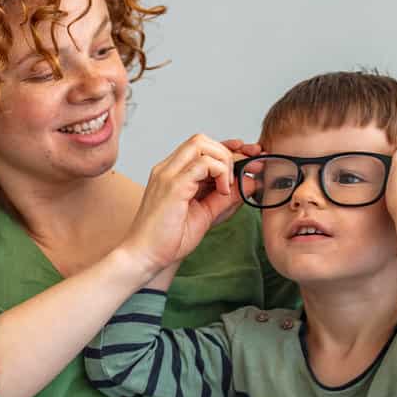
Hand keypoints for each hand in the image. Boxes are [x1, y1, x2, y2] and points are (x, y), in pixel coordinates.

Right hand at [120, 134, 247, 278]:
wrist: (145, 256)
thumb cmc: (169, 239)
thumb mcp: (206, 214)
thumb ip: (226, 197)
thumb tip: (251, 181)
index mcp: (173, 173)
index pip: (201, 147)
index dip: (226, 149)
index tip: (246, 157)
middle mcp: (168, 169)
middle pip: (201, 139)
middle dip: (227, 151)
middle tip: (238, 175)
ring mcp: (168, 174)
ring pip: (201, 144)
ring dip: (223, 161)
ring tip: (226, 187)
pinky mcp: (173, 185)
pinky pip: (203, 163)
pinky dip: (219, 173)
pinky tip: (221, 191)